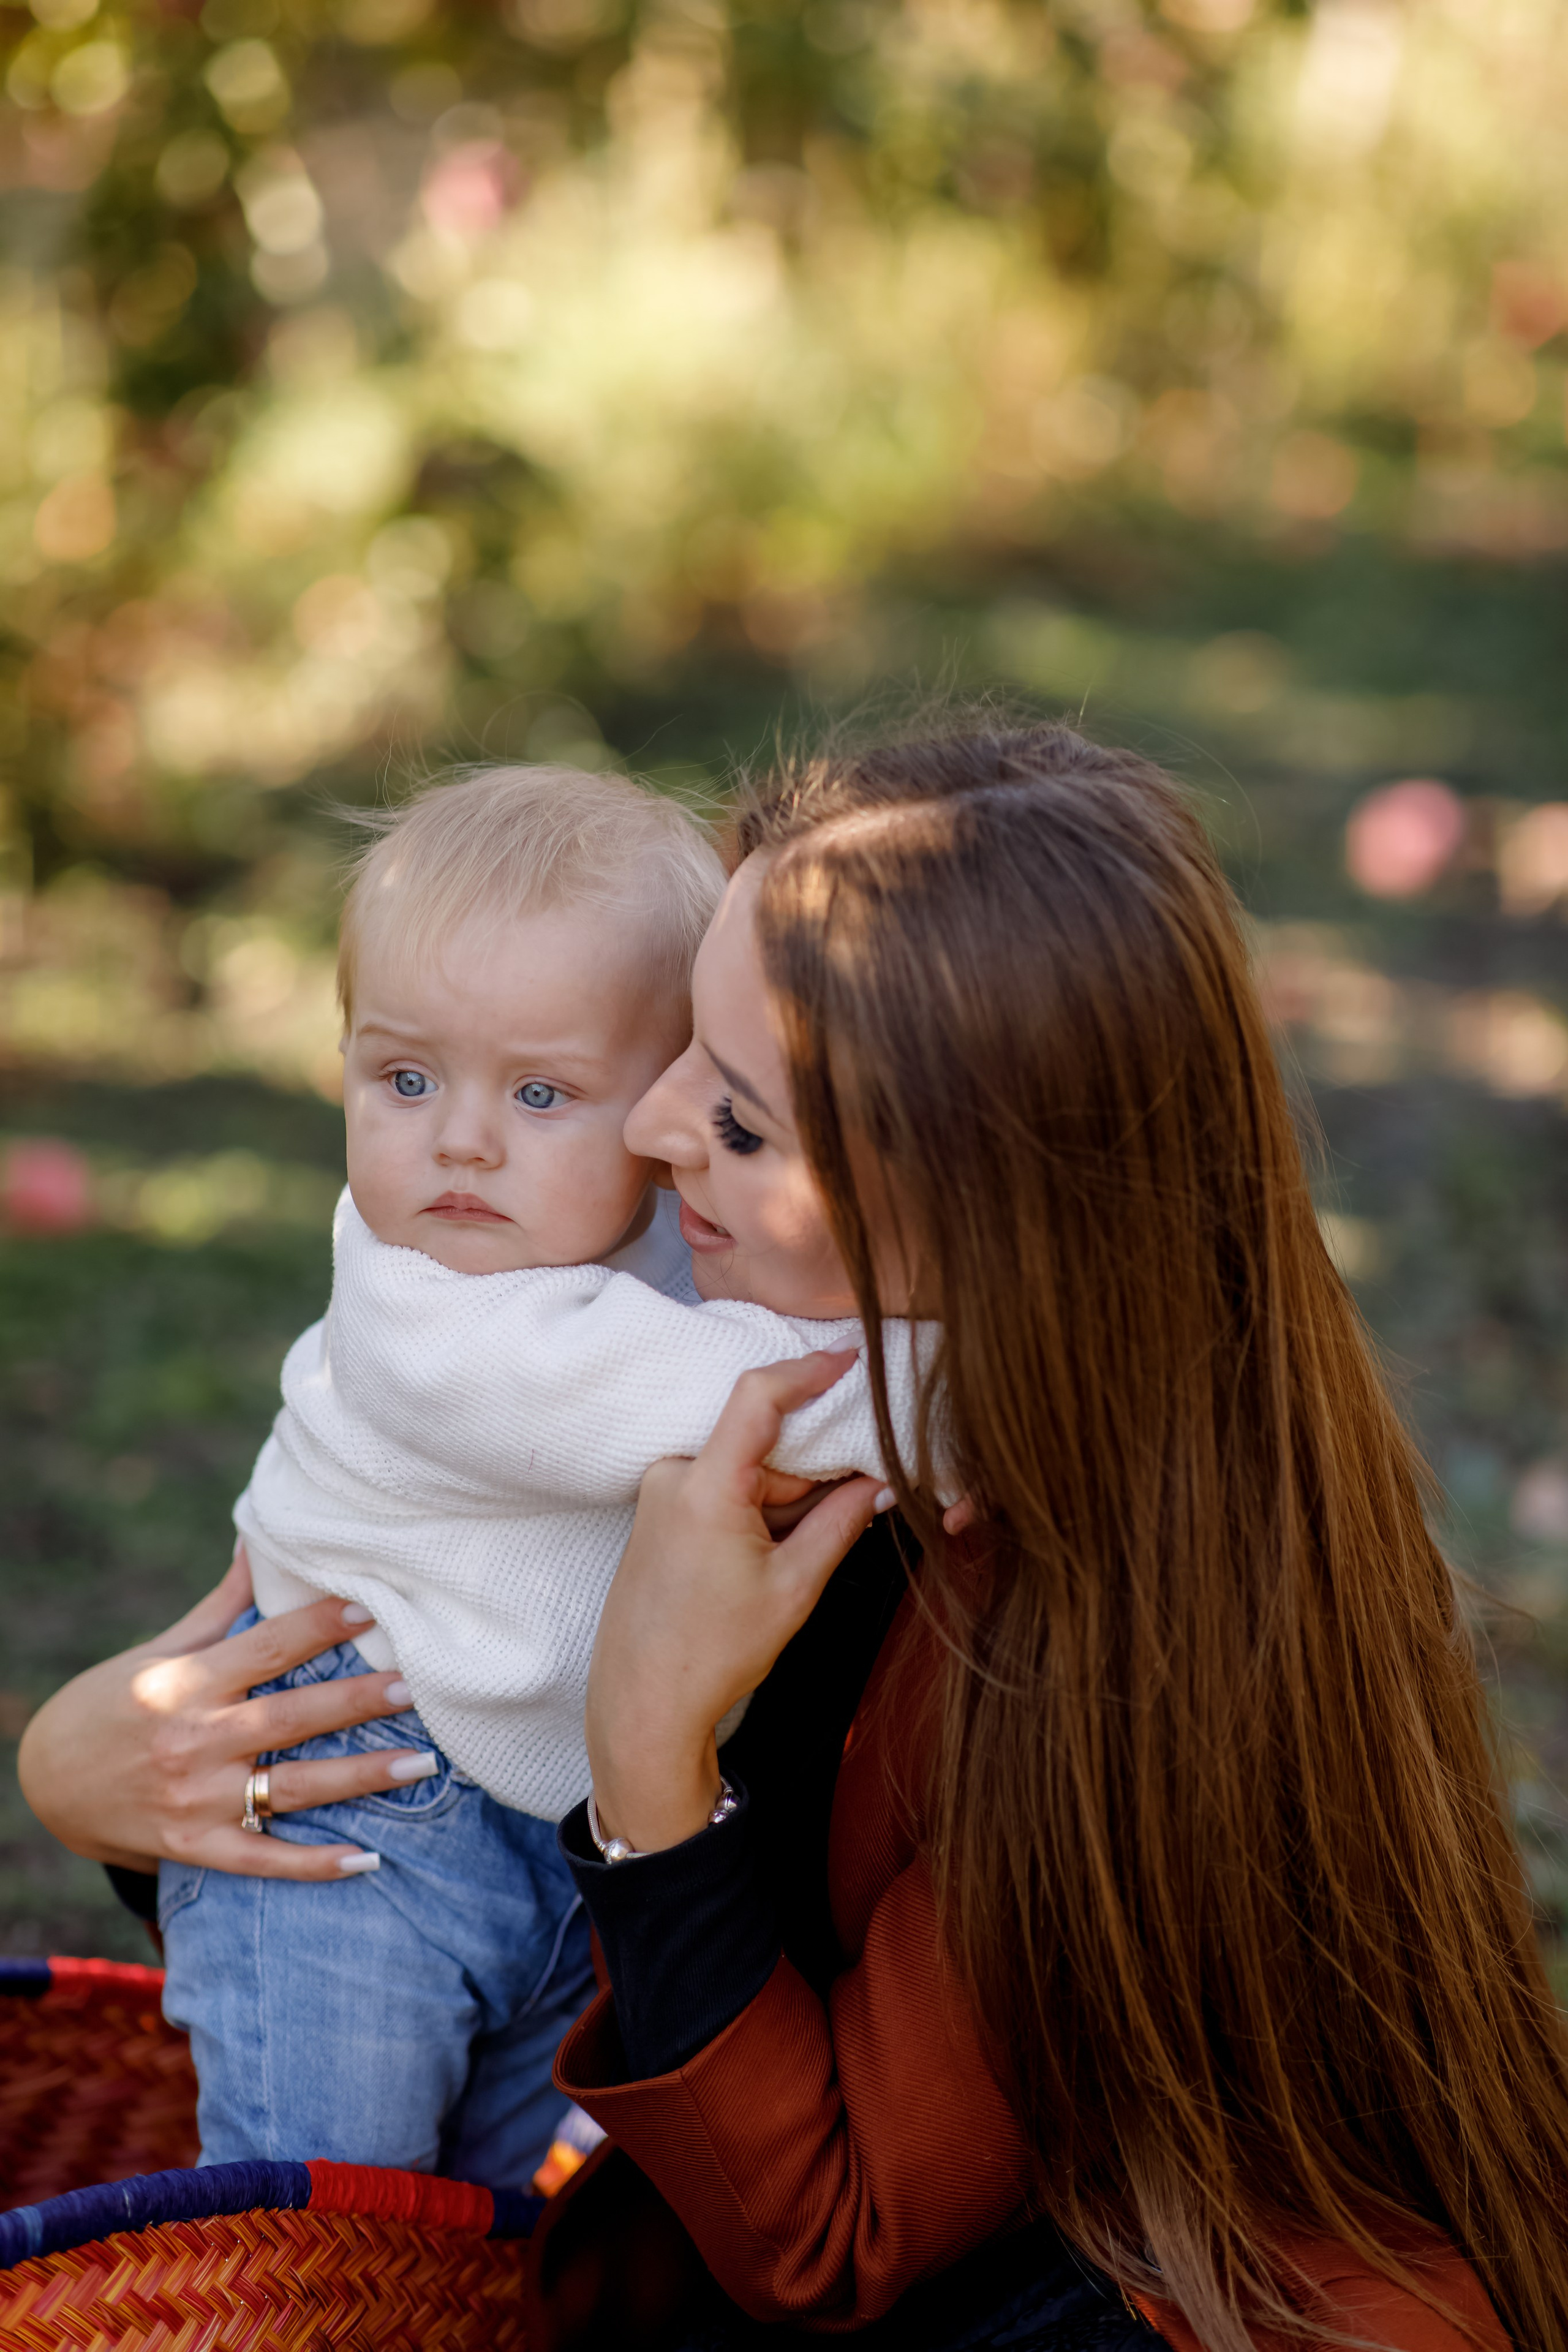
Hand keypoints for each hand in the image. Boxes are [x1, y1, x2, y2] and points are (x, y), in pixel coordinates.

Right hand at [18, 1545, 427, 1881]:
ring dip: (360, 1777)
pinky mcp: (194, 1846)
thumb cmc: (114, 1701)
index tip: (371, 1607)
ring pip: (290, 1788)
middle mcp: (193, 1739)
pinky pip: (263, 1859)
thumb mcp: (161, 1649)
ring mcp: (195, 1799)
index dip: (318, 1626)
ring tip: (422, 1764)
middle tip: (416, 1686)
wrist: (48, 1782)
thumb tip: (261, 1539)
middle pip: (289, 1718)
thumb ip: (222, 1605)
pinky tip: (367, 1859)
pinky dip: (313, 1863)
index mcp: (187, 1682)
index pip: (265, 1648)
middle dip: (357, 1701)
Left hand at [586, 1351, 885, 1853]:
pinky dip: (759, 1506)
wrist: (643, 1702)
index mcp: (704, 1486)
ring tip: (807, 1549)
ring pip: (745, 1469)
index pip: (757, 1397)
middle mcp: (672, 1476)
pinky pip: (721, 1488)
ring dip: (787, 1494)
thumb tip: (881, 1483)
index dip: (808, 1370)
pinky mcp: (658, 1514)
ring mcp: (660, 1494)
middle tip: (861, 1489)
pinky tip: (778, 1550)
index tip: (849, 1359)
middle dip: (813, 1464)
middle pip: (760, 1441)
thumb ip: (841, 1523)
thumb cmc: (714, 1652)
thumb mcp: (795, 1587)